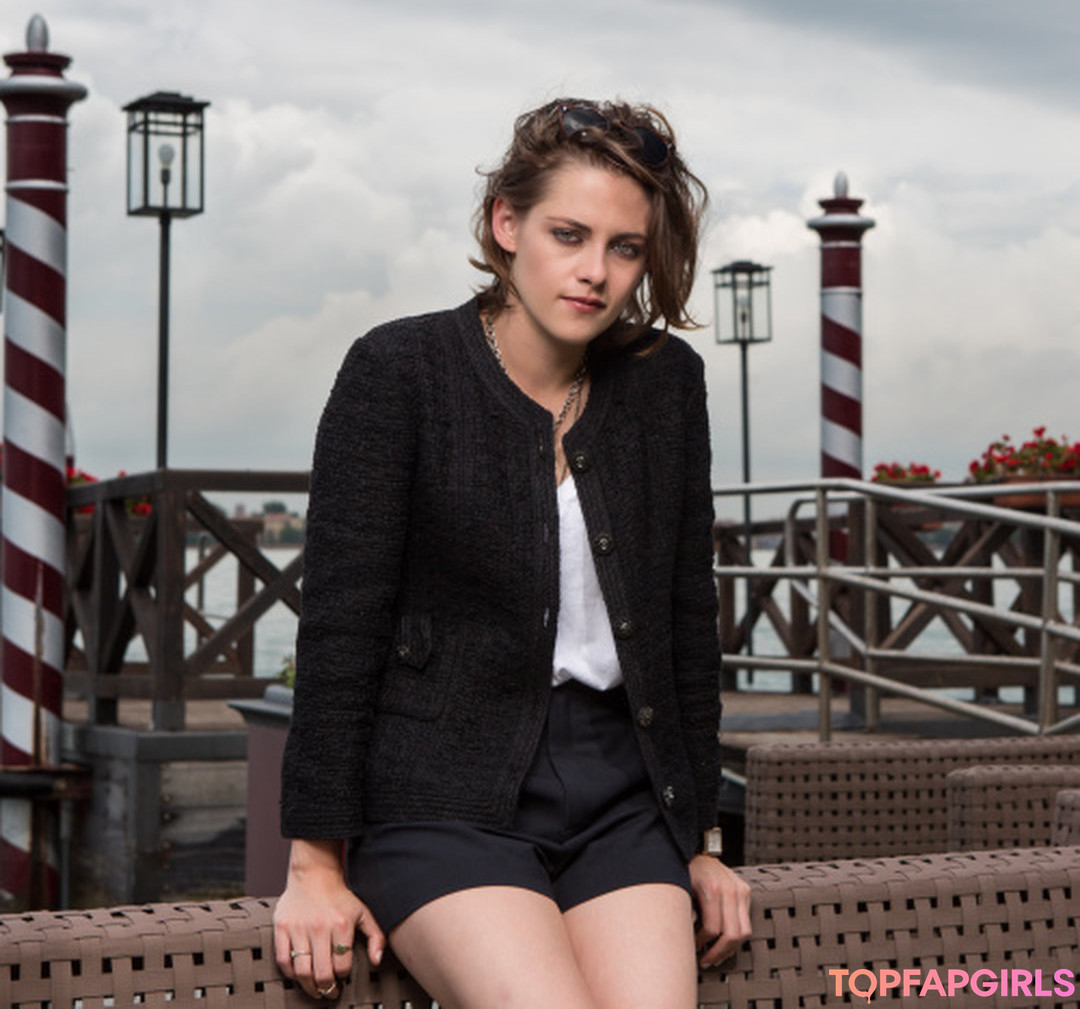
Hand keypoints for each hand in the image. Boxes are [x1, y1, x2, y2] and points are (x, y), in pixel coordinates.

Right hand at [273, 839, 384, 999]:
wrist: (314, 873)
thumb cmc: (340, 896)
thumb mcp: (363, 912)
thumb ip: (375, 936)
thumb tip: (376, 960)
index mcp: (342, 925)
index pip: (342, 966)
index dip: (343, 976)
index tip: (342, 977)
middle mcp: (320, 927)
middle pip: (322, 973)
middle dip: (327, 989)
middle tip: (328, 992)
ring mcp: (299, 928)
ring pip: (302, 971)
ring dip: (308, 986)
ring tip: (314, 989)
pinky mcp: (282, 927)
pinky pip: (283, 960)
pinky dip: (290, 973)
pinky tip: (298, 974)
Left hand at [688, 853, 751, 966]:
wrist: (699, 851)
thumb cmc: (687, 871)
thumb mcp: (681, 888)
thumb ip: (686, 912)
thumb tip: (685, 940)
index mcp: (712, 889)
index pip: (712, 928)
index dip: (702, 943)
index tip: (694, 948)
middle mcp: (730, 889)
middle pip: (732, 934)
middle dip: (718, 952)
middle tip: (706, 960)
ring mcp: (740, 890)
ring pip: (743, 931)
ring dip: (730, 948)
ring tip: (716, 955)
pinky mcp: (746, 891)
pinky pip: (746, 922)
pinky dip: (737, 936)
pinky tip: (724, 942)